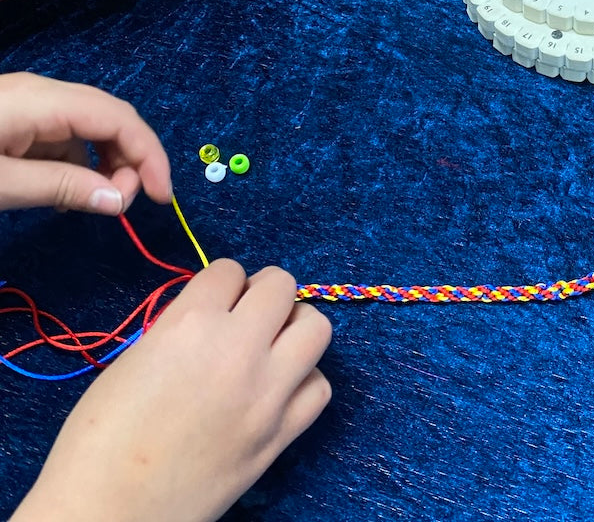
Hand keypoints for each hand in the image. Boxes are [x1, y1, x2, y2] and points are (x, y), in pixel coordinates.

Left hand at [0, 72, 170, 214]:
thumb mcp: (0, 183)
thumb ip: (60, 188)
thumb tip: (117, 201)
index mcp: (44, 101)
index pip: (118, 119)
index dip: (149, 156)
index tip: (160, 197)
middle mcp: (45, 93)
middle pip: (112, 118)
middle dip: (131, 159)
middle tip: (123, 203)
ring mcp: (32, 104)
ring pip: (91, 128)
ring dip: (107, 163)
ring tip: (97, 200)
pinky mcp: (20, 119)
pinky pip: (66, 137)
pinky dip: (80, 164)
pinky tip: (67, 193)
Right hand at [11, 261, 332, 521]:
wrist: (108, 514)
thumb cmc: (99, 440)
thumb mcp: (134, 359)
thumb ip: (180, 327)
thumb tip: (213, 315)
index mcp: (191, 324)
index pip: (229, 270)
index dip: (220, 284)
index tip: (213, 302)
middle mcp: (238, 349)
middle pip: (281, 285)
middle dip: (262, 293)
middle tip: (246, 316)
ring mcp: (268, 392)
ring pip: (316, 328)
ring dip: (294, 328)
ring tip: (270, 346)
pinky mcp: (282, 434)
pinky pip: (319, 387)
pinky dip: (304, 381)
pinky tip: (278, 390)